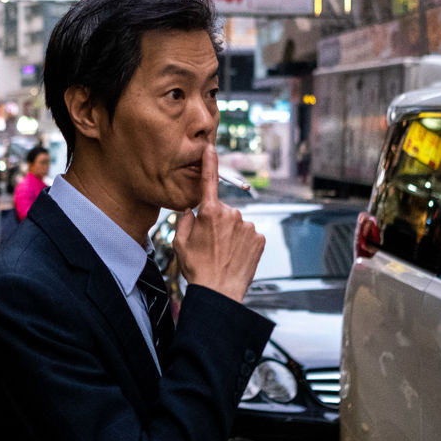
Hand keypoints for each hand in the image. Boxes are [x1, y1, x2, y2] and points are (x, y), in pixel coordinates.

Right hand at [171, 145, 263, 302]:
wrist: (219, 293)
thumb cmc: (197, 269)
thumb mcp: (180, 243)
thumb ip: (184, 220)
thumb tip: (191, 211)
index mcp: (210, 213)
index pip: (209, 181)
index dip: (209, 162)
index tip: (210, 147)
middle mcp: (232, 215)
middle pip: (222, 211)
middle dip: (217, 222)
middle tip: (210, 245)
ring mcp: (248, 227)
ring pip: (237, 224)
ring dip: (231, 234)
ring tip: (223, 254)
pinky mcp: (260, 239)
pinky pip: (249, 235)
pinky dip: (243, 243)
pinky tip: (235, 257)